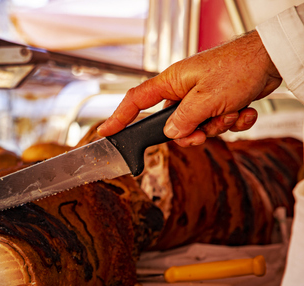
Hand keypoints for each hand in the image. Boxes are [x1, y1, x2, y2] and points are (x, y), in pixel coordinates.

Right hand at [97, 30, 281, 146]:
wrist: (273, 59)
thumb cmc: (239, 66)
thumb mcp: (206, 98)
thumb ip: (183, 120)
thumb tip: (170, 134)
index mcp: (172, 82)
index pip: (136, 101)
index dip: (119, 117)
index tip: (105, 132)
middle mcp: (184, 89)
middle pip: (173, 124)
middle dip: (192, 133)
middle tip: (204, 131)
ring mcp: (202, 96)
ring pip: (198, 126)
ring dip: (217, 125)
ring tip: (232, 112)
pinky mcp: (220, 102)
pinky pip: (218, 122)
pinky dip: (233, 121)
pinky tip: (244, 111)